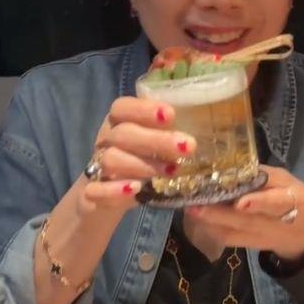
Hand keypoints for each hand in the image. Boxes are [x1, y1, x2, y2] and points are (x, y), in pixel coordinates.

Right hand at [80, 97, 195, 211]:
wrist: (104, 196)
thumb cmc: (138, 160)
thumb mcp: (152, 142)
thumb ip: (171, 130)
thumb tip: (211, 115)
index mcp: (118, 122)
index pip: (123, 107)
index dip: (144, 109)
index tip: (171, 115)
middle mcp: (106, 140)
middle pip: (124, 134)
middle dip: (156, 140)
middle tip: (188, 146)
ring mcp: (96, 166)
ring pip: (112, 159)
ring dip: (142, 165)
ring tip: (172, 171)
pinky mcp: (92, 194)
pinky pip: (96, 190)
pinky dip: (114, 190)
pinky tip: (135, 189)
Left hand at [184, 165, 303, 261]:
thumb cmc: (297, 198)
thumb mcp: (287, 180)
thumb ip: (264, 176)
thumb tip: (233, 168)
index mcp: (295, 201)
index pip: (277, 203)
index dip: (258, 203)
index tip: (240, 203)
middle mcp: (278, 223)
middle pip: (247, 221)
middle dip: (220, 214)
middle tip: (196, 205)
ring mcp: (264, 238)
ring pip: (235, 233)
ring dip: (211, 223)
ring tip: (191, 210)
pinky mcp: (252, 246)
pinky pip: (230, 240)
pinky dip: (213, 229)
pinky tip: (198, 219)